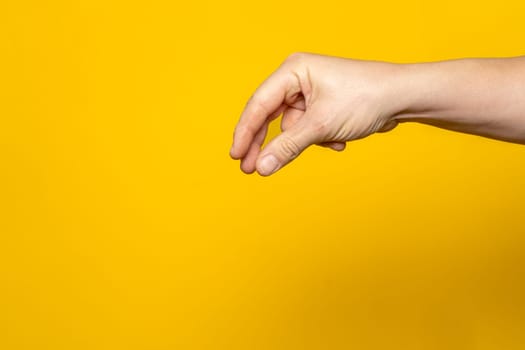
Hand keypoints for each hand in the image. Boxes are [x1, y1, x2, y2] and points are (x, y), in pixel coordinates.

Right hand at [229, 52, 402, 175]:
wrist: (402, 98)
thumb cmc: (365, 98)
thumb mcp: (320, 125)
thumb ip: (287, 147)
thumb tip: (262, 167)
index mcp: (292, 70)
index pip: (258, 104)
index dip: (245, 133)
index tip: (236, 157)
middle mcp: (297, 78)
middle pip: (270, 116)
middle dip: (267, 144)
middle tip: (250, 169)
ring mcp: (310, 92)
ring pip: (292, 127)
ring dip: (308, 141)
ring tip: (331, 141)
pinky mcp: (322, 106)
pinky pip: (308, 129)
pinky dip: (320, 138)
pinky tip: (340, 139)